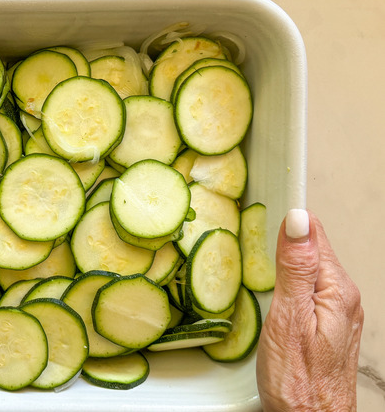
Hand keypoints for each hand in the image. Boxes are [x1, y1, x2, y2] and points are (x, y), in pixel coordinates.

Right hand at [256, 209, 363, 410]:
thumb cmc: (298, 380)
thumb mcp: (288, 317)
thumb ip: (294, 267)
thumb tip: (298, 221)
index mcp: (336, 289)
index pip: (314, 233)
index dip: (287, 221)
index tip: (264, 214)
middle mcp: (342, 297)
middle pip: (312, 250)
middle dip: (284, 242)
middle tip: (253, 240)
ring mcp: (336, 312)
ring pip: (308, 270)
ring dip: (284, 262)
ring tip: (260, 260)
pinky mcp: (326, 326)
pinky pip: (307, 290)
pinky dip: (288, 284)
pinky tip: (273, 290)